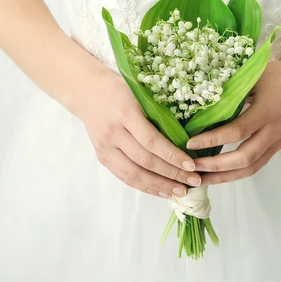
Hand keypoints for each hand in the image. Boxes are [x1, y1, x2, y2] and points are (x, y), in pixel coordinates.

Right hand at [77, 70, 201, 197]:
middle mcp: (113, 133)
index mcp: (125, 113)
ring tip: (180, 191)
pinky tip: (162, 191)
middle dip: (171, 173)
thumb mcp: (140, 93)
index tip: (192, 164)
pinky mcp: (103, 158)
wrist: (87, 92)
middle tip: (193, 180)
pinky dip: (145, 186)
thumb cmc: (120, 89)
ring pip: (134, 174)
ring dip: (160, 185)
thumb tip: (187, 136)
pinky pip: (125, 177)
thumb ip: (158, 113)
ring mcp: (105, 148)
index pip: (151, 140)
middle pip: (145, 160)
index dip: (172, 155)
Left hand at [187, 58, 280, 184]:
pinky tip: (217, 174)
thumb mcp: (251, 78)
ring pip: (250, 168)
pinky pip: (255, 165)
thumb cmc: (274, 76)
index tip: (190, 142)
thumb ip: (230, 92)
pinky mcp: (276, 147)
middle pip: (244, 158)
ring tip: (200, 179)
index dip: (213, 139)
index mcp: (266, 112)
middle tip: (191, 166)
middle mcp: (272, 131)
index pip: (237, 131)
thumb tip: (198, 104)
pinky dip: (235, 172)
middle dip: (215, 166)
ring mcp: (276, 142)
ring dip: (224, 176)